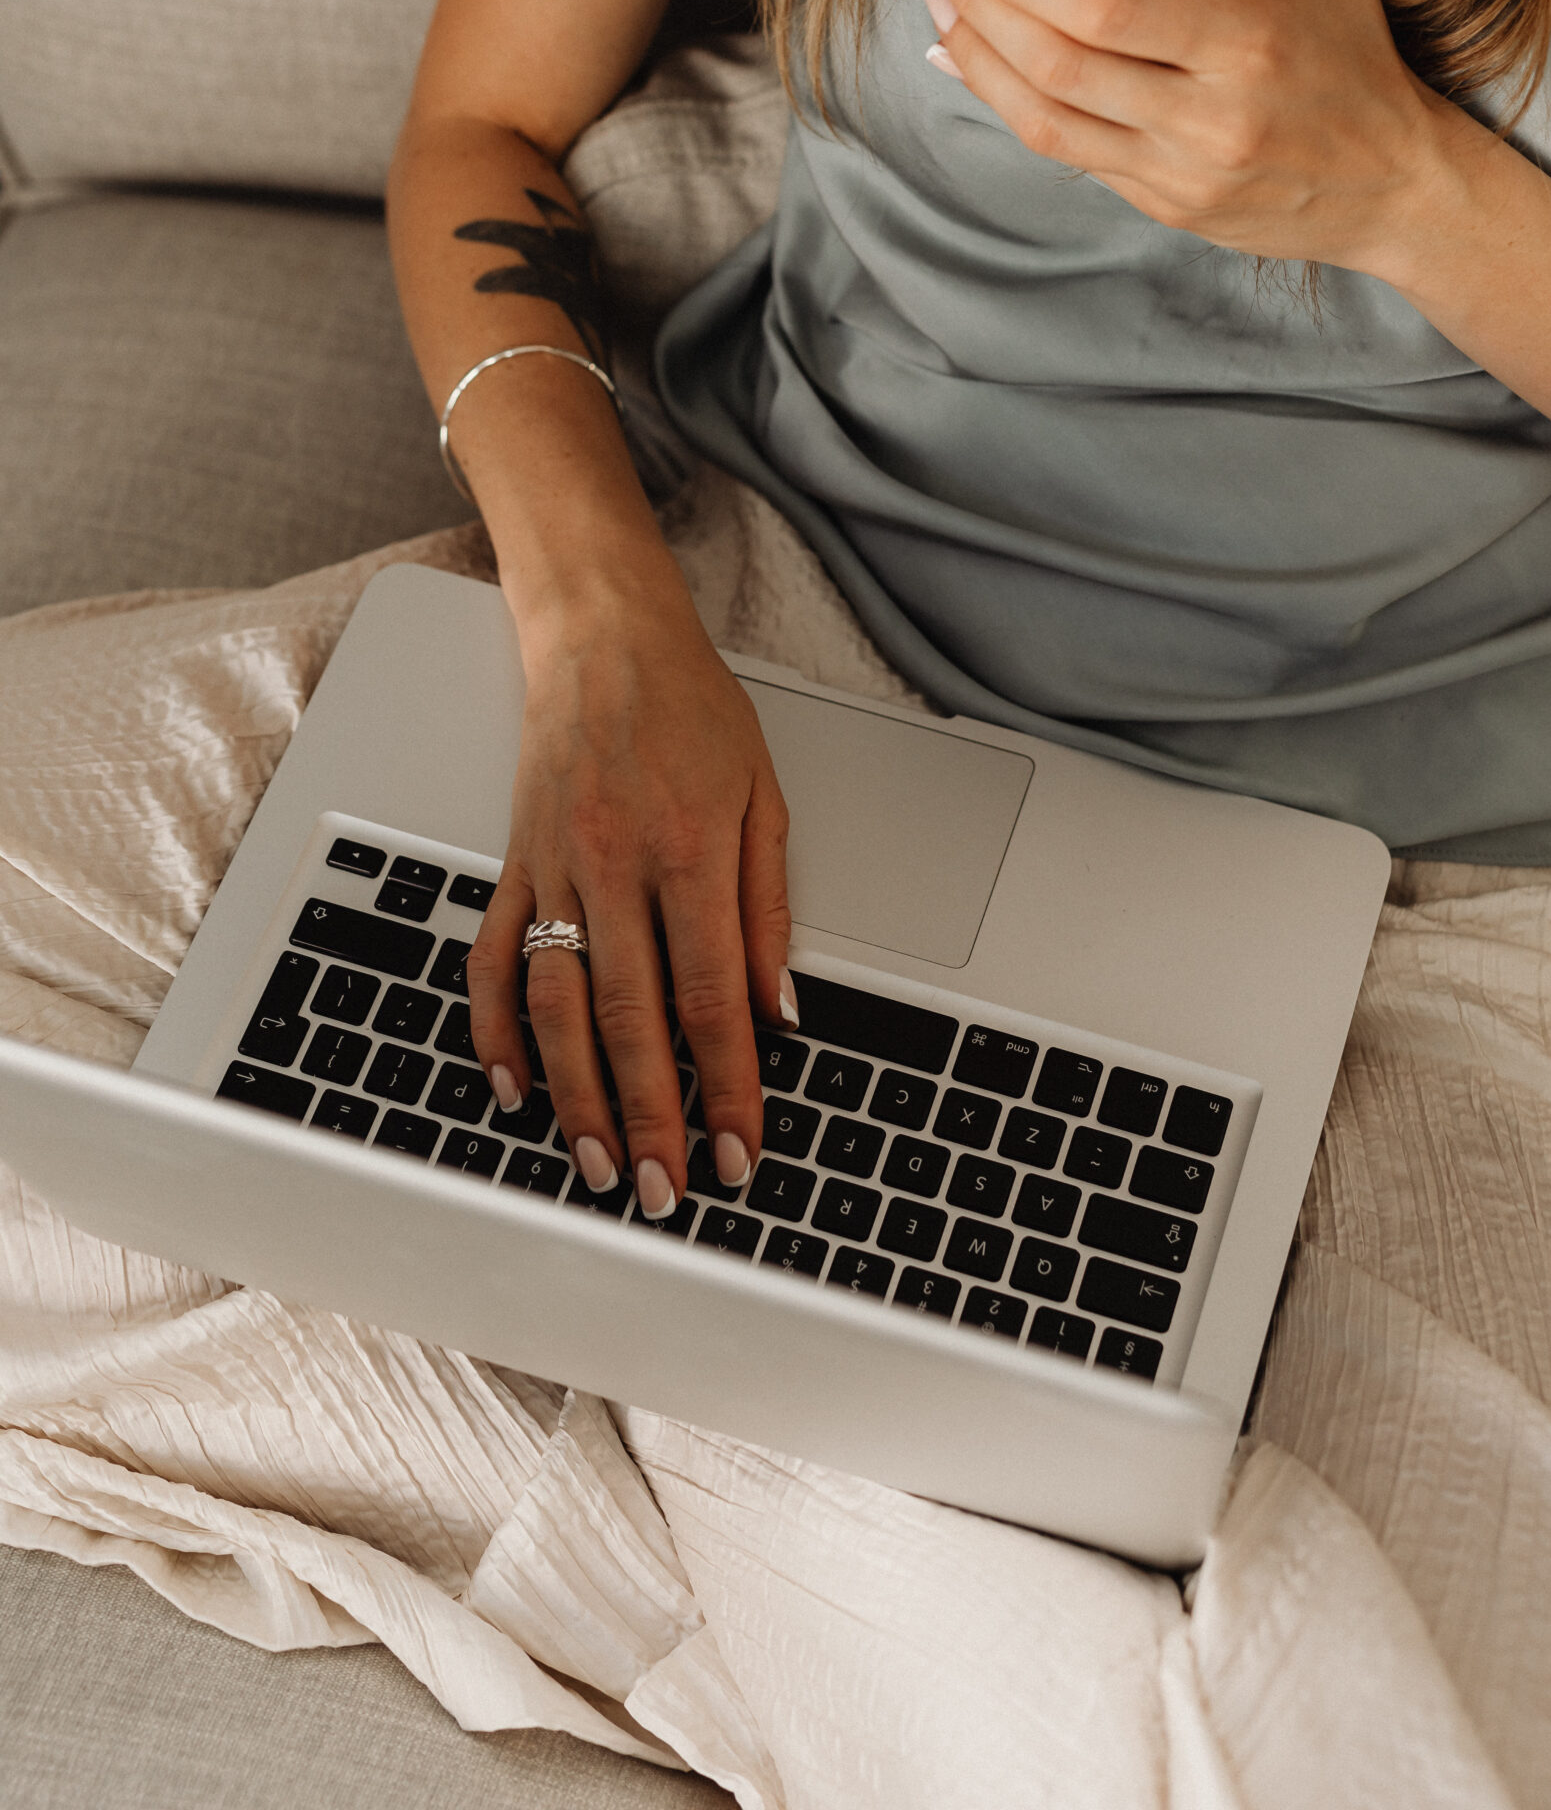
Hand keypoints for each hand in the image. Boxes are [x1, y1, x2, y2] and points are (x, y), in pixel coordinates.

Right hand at [464, 553, 792, 1221]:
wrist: (603, 637)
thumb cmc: (692, 709)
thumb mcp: (764, 798)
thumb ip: (770, 911)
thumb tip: (780, 1011)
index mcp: (688, 851)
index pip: (710, 998)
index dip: (725, 1085)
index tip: (737, 1148)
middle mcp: (614, 866)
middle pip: (629, 1019)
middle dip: (651, 1116)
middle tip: (666, 1189)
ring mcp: (553, 869)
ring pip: (556, 1006)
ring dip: (576, 1097)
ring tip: (599, 1164)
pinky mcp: (512, 865)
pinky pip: (493, 961)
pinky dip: (496, 1031)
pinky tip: (513, 1087)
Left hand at [919, 0, 1460, 279]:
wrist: (1394, 187)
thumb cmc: (1358, 57)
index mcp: (1246, 44)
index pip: (1103, 10)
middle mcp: (1207, 118)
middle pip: (1057, 64)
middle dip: (980, 4)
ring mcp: (1178, 172)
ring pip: (1043, 121)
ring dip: (975, 59)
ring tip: (939, 4)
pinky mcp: (1161, 206)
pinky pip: (1064, 153)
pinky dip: (1006, 105)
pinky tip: (970, 63)